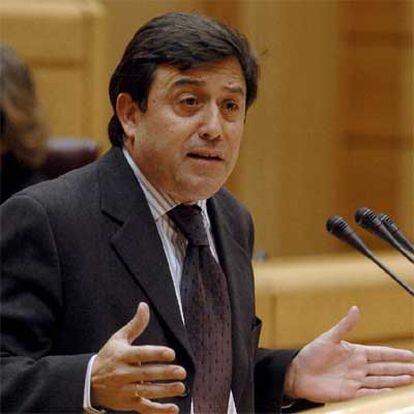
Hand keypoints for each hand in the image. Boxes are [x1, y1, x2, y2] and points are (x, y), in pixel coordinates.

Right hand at [91, 302, 185, 412]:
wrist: (88, 382)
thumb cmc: (108, 356)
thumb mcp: (119, 338)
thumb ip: (135, 324)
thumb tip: (144, 305)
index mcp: (122, 356)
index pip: (140, 354)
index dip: (156, 354)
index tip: (171, 353)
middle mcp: (122, 374)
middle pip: (145, 374)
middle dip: (164, 373)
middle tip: (181, 371)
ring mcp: (124, 390)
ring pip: (146, 392)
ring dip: (164, 391)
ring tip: (180, 387)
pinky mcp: (127, 404)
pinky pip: (143, 408)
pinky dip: (158, 411)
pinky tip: (173, 409)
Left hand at [284, 306, 413, 402]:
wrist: (298, 373)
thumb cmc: (311, 354)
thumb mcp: (329, 337)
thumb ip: (345, 325)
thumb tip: (355, 308)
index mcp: (354, 352)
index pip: (380, 354)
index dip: (396, 355)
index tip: (411, 355)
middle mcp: (358, 367)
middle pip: (385, 368)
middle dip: (402, 369)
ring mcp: (355, 380)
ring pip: (381, 381)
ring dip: (396, 381)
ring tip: (410, 379)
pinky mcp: (350, 393)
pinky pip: (370, 394)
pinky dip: (382, 393)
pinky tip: (393, 392)